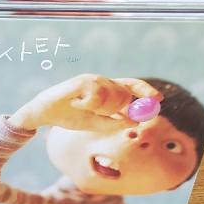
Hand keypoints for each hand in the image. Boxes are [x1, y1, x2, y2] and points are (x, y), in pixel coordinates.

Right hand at [9, 74, 162, 133]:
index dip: (145, 90)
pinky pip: (97, 94)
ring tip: (84, 107)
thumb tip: (136, 122)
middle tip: (97, 113)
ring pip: (112, 95)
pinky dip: (89, 104)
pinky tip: (78, 103)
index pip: (131, 85)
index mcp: (106, 90)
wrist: (44, 113)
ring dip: (102, 107)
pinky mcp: (81, 81)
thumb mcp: (96, 124)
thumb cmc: (70, 116)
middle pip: (125, 94)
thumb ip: (115, 123)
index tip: (159, 98)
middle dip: (117, 109)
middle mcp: (101, 81)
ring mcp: (91, 79)